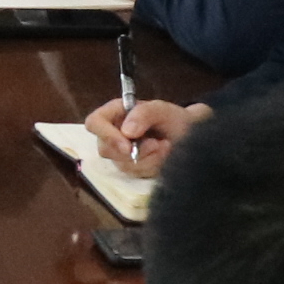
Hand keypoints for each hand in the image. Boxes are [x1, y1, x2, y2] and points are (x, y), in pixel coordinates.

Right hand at [85, 96, 203, 167]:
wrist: (188, 134)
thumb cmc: (173, 118)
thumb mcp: (162, 110)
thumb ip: (144, 114)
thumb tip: (127, 131)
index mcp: (115, 114)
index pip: (95, 123)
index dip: (106, 135)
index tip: (127, 146)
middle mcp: (113, 133)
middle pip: (106, 149)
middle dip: (134, 151)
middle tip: (157, 144)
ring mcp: (120, 152)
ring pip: (122, 164)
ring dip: (148, 159)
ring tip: (166, 146)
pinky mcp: (131, 167)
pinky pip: (135, 174)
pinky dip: (152, 167)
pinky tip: (164, 156)